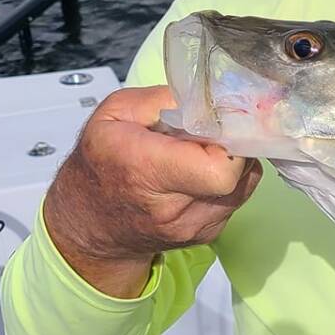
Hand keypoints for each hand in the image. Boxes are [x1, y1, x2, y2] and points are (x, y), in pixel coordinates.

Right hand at [42, 84, 260, 296]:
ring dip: (232, 163)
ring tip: (199, 154)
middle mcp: (172, 209)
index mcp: (147, 171)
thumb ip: (163, 99)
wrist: (89, 222)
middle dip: (232, 146)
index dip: (227, 142)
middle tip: (209, 135)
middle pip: (237, 175)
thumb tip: (208, 99)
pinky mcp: (207, 235)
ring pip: (244, 185)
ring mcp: (193, 228)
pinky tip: (199, 173)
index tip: (213, 126)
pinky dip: (228, 181)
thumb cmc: (101, 162)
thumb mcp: (115, 113)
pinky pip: (237, 198)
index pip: (220, 169)